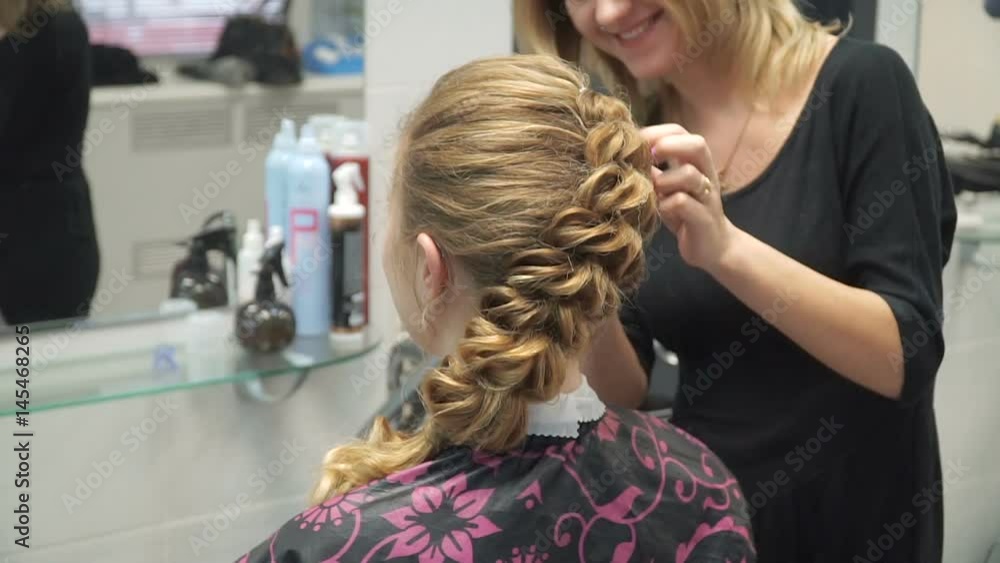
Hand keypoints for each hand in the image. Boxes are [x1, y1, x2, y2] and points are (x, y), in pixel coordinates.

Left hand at [642, 124, 738, 273]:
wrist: (713, 248)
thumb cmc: (685, 214)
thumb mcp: (666, 189)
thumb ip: (653, 171)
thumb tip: (624, 154)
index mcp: (695, 163)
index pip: (680, 132)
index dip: (657, 132)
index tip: (634, 141)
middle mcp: (706, 175)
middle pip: (698, 145)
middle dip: (669, 144)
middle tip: (648, 156)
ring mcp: (707, 197)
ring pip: (691, 175)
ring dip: (665, 179)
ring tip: (652, 189)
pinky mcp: (704, 220)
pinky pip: (685, 203)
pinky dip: (667, 204)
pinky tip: (659, 209)